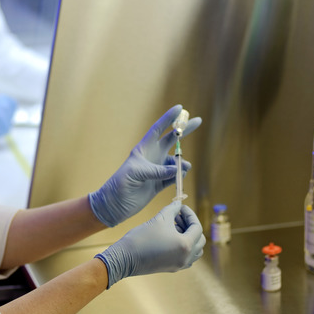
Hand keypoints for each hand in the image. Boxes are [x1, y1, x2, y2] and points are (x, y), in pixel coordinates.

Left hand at [88, 105, 201, 226]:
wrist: (114, 205)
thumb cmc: (119, 185)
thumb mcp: (136, 173)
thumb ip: (157, 170)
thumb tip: (177, 169)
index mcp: (143, 149)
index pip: (158, 129)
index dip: (168, 118)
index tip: (180, 108)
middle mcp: (152, 157)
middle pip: (172, 140)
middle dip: (184, 131)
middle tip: (198, 121)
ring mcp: (157, 170)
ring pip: (175, 162)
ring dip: (182, 163)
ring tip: (183, 168)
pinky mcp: (159, 184)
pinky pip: (174, 177)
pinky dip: (179, 177)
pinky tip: (178, 179)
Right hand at [96, 200, 205, 287]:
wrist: (125, 258)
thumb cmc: (142, 237)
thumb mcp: (159, 218)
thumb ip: (173, 209)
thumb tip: (178, 204)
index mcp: (185, 245)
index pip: (197, 227)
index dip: (190, 214)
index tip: (181, 207)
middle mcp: (186, 257)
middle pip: (199, 239)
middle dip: (191, 225)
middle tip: (178, 216)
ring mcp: (180, 264)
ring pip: (195, 249)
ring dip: (189, 236)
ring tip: (175, 226)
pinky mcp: (172, 268)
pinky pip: (187, 256)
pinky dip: (184, 246)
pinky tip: (171, 237)